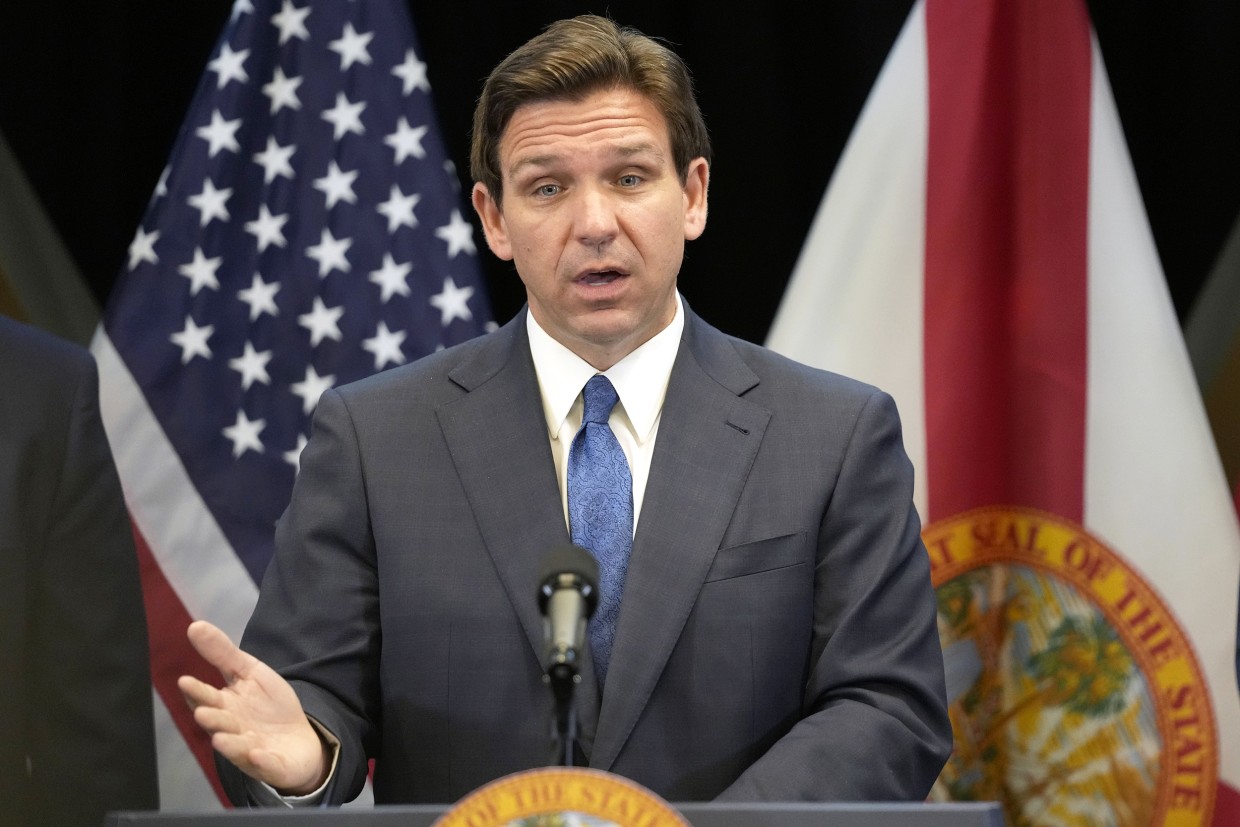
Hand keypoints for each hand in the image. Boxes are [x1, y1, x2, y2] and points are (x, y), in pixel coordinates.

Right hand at [178, 620, 329, 794]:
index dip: (197, 691)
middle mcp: (232, 730)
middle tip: (204, 711)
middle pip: (219, 724)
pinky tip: (257, 753)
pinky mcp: (272, 765)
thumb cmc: (268, 706)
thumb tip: (195, 626)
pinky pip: (266, 764)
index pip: (207, 698)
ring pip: (237, 747)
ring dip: (229, 743)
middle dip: (212, 718)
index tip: (185, 681)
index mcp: (225, 706)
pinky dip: (261, 760)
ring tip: (221, 737)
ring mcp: (251, 750)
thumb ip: (222, 653)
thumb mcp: (250, 673)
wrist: (298, 740)